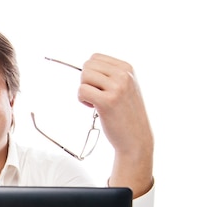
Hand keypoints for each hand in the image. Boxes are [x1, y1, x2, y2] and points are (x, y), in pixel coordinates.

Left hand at [78, 53, 153, 196]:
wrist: (135, 138)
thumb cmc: (125, 114)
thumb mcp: (124, 87)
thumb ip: (110, 75)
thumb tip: (85, 67)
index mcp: (127, 68)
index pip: (95, 57)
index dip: (91, 74)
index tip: (100, 87)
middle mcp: (123, 75)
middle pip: (87, 66)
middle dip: (86, 81)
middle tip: (96, 96)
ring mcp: (117, 87)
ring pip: (83, 77)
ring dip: (84, 91)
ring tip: (96, 102)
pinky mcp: (107, 101)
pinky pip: (82, 91)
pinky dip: (82, 100)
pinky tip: (93, 108)